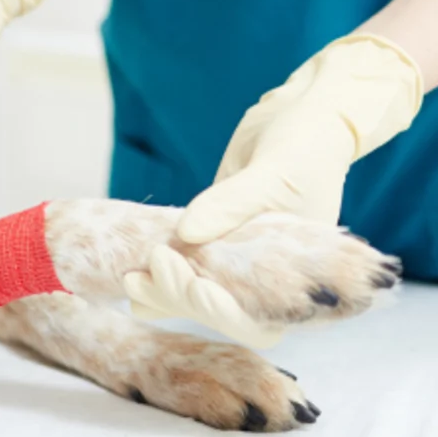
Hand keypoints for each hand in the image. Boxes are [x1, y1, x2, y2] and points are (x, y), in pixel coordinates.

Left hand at [121, 35, 421, 343]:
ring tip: (131, 278)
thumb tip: (184, 233)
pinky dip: (160, 277)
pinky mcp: (213, 239)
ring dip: (165, 292)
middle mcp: (271, 278)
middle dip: (185, 298)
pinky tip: (131, 281)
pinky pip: (186, 266)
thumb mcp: (276, 172)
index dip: (231, 315)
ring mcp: (238, 261)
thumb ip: (234, 203)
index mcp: (302, 277)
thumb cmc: (307, 145)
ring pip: (199, 293)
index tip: (200, 291)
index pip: (264, 319)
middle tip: (153, 266)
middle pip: (224, 313)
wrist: (300, 117)